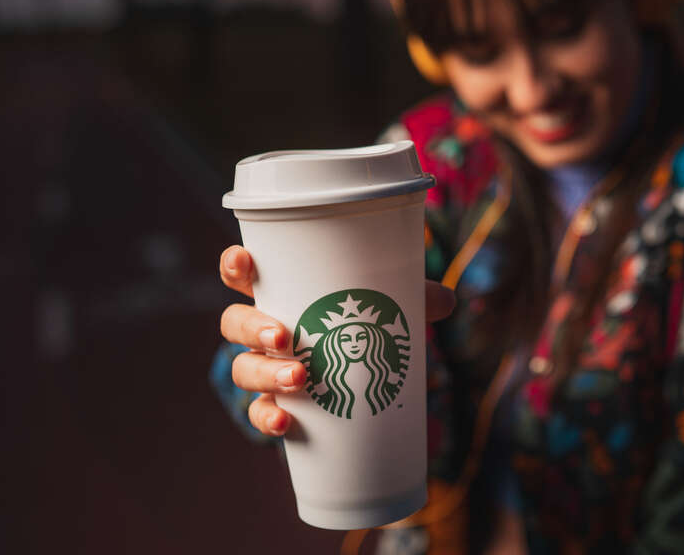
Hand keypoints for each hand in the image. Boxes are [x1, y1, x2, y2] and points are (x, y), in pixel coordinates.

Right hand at [219, 245, 456, 436]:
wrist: (364, 374)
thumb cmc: (365, 323)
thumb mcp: (390, 304)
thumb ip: (416, 297)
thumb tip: (448, 300)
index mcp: (281, 294)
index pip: (242, 274)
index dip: (235, 265)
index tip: (244, 261)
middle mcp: (263, 329)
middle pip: (234, 323)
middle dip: (253, 327)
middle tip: (285, 336)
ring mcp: (264, 367)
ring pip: (242, 368)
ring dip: (265, 373)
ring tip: (299, 379)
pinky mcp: (275, 402)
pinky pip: (258, 411)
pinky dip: (267, 416)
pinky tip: (285, 423)